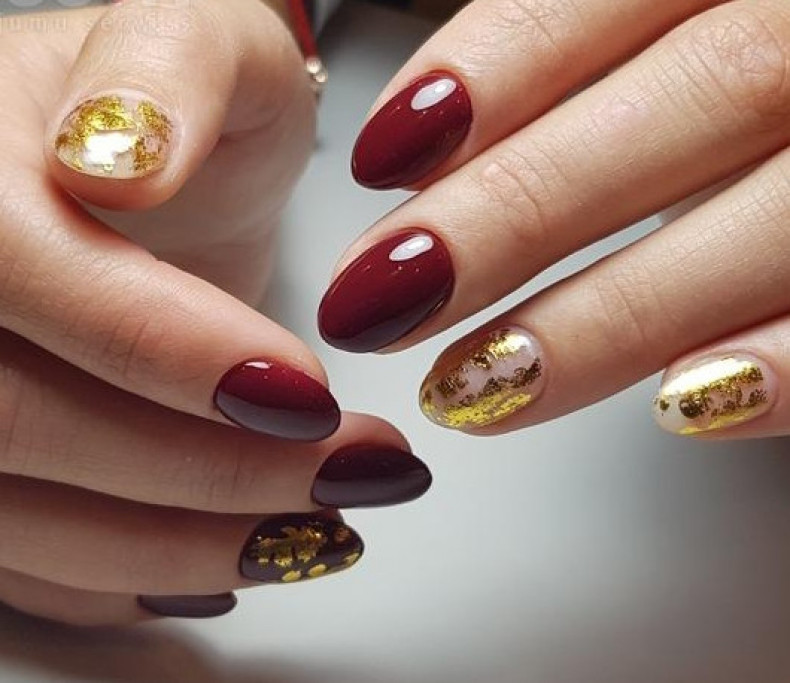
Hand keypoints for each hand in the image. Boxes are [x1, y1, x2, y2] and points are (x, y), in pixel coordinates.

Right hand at [0, 0, 429, 625]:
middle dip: (203, 473)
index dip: (165, 350)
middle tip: (349, 475)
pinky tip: (224, 561)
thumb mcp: (195, 32)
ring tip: (317, 529)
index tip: (308, 395)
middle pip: (15, 420)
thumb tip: (119, 157)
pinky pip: (20, 557)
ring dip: (182, 545)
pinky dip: (128, 576)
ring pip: (18, 516)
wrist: (134, 161)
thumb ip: (168, 66)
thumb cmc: (179, 100)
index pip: (22, 267)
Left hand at [320, 0, 789, 439]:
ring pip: (779, 214)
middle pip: (692, 98)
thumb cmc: (763, 64)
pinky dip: (787, 364)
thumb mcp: (693, 19)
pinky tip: (685, 408)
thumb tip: (428, 140)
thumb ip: (597, 53)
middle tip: (379, 300)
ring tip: (480, 387)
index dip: (492, 69)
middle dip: (516, 211)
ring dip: (617, 314)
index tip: (381, 157)